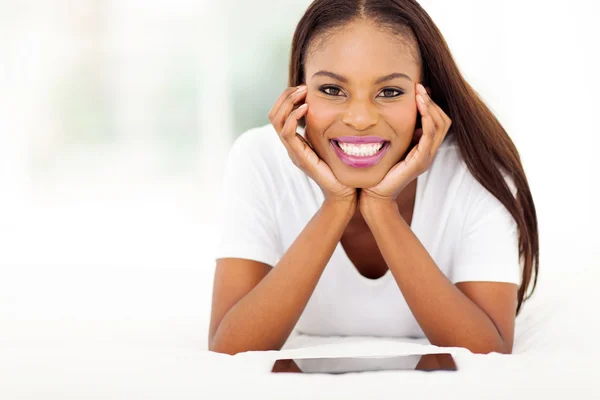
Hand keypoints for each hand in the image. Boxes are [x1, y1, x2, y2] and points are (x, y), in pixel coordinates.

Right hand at [268, 85, 356, 204]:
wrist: (344, 193)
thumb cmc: (342, 169)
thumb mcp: (332, 142)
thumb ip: (327, 128)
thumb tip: (334, 107)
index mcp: (296, 142)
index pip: (280, 114)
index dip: (288, 98)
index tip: (304, 87)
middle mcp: (291, 146)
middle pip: (273, 115)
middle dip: (285, 96)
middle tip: (302, 87)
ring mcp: (293, 152)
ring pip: (276, 121)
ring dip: (288, 103)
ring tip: (302, 93)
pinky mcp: (300, 158)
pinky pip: (287, 134)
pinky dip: (293, 117)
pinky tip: (305, 108)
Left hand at [359, 83, 451, 209]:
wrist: (374, 195)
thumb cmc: (378, 172)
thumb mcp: (390, 147)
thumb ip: (398, 135)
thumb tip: (398, 114)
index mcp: (423, 148)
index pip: (438, 121)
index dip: (431, 104)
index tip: (418, 89)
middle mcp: (428, 153)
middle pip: (443, 121)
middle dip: (432, 102)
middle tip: (420, 88)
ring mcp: (426, 158)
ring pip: (439, 126)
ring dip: (430, 107)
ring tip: (420, 94)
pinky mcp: (419, 163)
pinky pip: (429, 138)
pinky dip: (427, 121)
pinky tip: (419, 110)